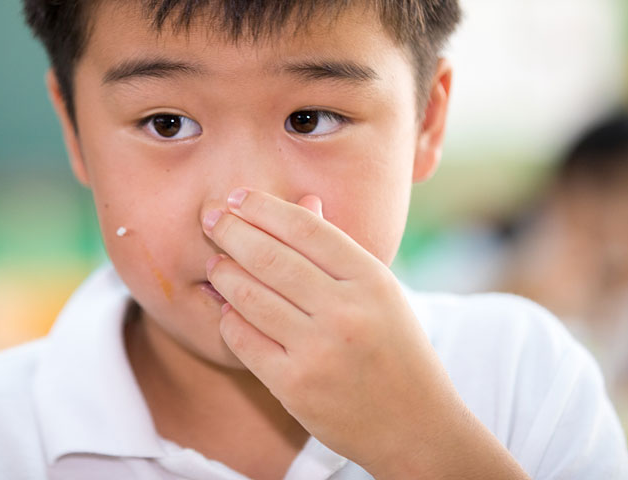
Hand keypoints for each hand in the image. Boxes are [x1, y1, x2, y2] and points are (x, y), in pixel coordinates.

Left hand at [201, 188, 527, 478]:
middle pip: (270, 257)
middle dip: (232, 232)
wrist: (416, 427)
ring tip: (215, 262)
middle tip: (211, 219)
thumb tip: (301, 204)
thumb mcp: (381, 293)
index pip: (306, 229)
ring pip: (250, 297)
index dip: (265, 208)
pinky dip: (229, 318)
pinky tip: (226, 307)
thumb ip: (339, 252)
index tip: (239, 198)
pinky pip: (243, 340)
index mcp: (372, 280)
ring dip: (224, 273)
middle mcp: (345, 312)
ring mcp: (318, 350)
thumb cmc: (395, 350)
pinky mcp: (293, 386)